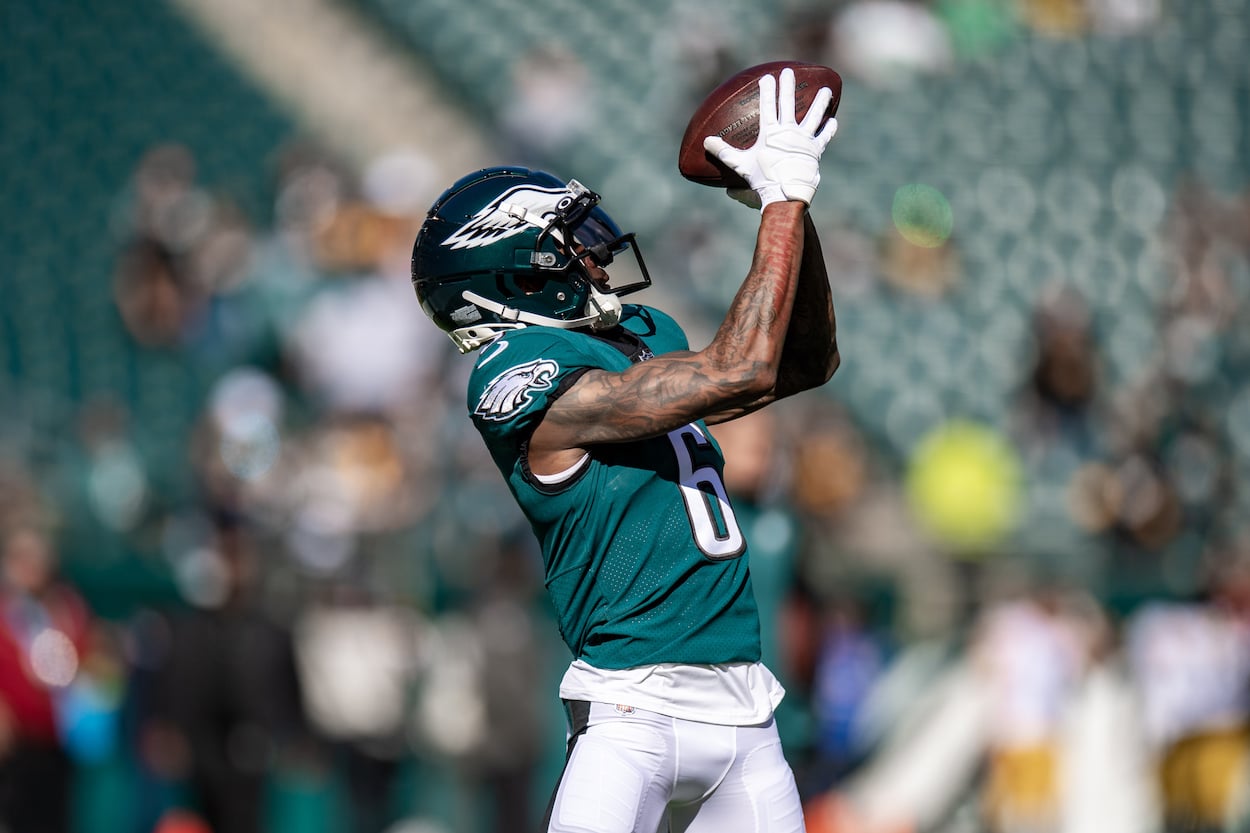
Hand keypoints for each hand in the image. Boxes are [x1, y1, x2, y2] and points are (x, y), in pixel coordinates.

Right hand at [704, 68, 838, 208]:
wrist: (785, 193)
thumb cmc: (762, 180)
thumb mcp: (740, 165)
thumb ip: (724, 152)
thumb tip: (706, 141)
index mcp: (770, 133)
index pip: (768, 106)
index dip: (767, 91)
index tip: (768, 77)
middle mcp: (788, 132)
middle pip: (788, 104)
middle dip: (788, 86)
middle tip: (789, 72)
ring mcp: (803, 140)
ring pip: (813, 116)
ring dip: (819, 102)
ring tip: (825, 89)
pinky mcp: (814, 151)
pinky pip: (823, 137)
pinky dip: (828, 129)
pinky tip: (833, 121)